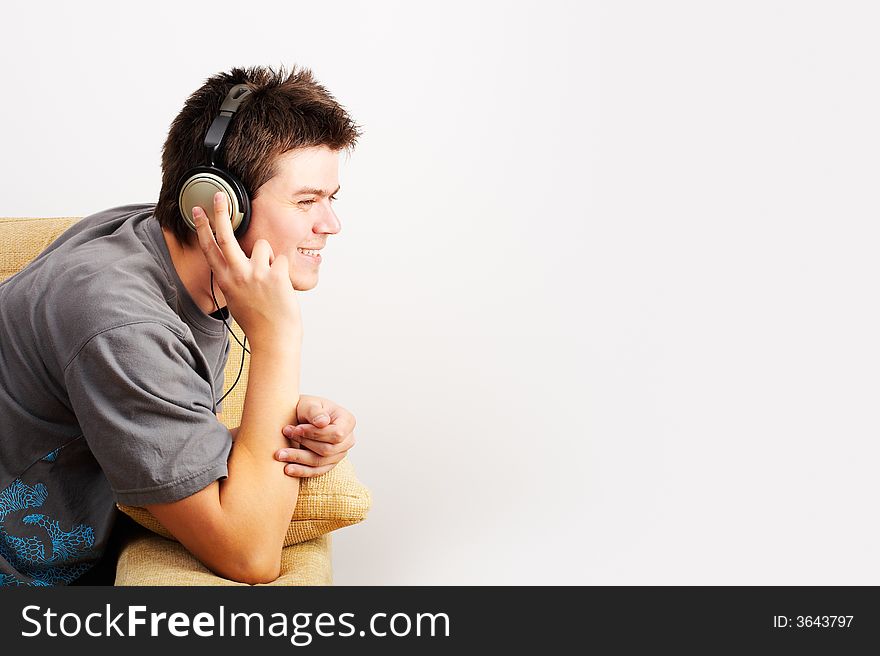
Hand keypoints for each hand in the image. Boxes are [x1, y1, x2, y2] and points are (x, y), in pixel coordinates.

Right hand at [192, 191, 301, 347]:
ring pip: (263, 245)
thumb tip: (238, 262)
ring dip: (270, 257)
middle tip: (220, 196)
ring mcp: (255, 274)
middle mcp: (237, 275)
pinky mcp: (275, 275)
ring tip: (271, 278)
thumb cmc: (257, 321)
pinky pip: (282, 258)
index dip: (202, 228)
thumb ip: (235, 278)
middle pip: (226, 236)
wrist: (274, 338)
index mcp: (225, 280)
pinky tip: (282, 286)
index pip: (209, 248)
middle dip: (221, 213)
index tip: (197, 211)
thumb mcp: (236, 298)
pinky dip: (284, 269)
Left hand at [274, 395, 356, 477]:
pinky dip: (301, 471)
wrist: (302, 417)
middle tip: (286, 435)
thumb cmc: (308, 408)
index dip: (316, 434)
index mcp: (347, 421)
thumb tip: (322, 422)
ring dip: (298, 458)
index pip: (337, 434)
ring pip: (320, 462)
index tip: (297, 428)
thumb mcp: (310, 404)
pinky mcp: (328, 464)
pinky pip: (316, 471)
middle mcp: (347, 440)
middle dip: (304, 444)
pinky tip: (287, 469)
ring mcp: (339, 454)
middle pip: (328, 450)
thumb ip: (315, 412)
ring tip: (280, 453)